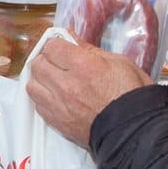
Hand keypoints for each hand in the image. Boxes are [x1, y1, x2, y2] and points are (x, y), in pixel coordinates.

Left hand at [24, 36, 150, 148]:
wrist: (135, 131)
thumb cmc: (133, 95)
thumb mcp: (119, 63)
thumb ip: (90, 50)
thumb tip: (71, 38)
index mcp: (84, 66)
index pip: (52, 47)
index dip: (56, 44)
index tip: (61, 47)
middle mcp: (66, 85)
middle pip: (38, 64)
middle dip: (45, 59)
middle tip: (56, 61)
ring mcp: (59, 106)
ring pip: (32, 85)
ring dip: (40, 79)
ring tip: (52, 79)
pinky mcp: (57, 122)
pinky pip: (38, 105)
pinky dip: (43, 98)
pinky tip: (55, 96)